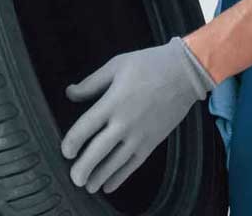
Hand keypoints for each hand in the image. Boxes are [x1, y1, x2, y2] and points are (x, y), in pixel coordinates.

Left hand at [61, 37, 214, 194]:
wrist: (185, 73)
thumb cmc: (151, 64)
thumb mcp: (117, 65)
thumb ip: (92, 82)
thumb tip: (70, 93)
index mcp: (112, 102)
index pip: (85, 128)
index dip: (71, 143)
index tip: (66, 151)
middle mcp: (124, 122)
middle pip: (97, 151)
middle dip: (82, 168)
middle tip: (73, 177)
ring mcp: (139, 135)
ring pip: (114, 163)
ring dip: (98, 177)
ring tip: (87, 186)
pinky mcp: (152, 142)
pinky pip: (133, 164)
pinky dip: (120, 177)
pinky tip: (109, 185)